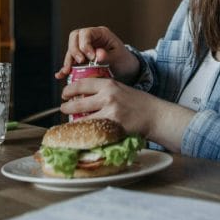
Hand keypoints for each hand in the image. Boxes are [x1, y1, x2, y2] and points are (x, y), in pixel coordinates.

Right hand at [54, 26, 139, 81]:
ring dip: (68, 60)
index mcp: (101, 33)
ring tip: (68, 71)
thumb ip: (108, 56)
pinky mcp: (81, 58)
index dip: (85, 44)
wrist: (126, 70)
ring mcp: (84, 48)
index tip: (91, 57)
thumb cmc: (124, 61)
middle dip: (74, 50)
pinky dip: (65, 67)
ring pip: (70, 49)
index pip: (86, 33)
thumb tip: (98, 54)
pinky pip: (70, 60)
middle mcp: (91, 38)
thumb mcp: (119, 58)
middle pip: (74, 38)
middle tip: (80, 62)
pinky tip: (60, 75)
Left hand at [61, 77, 194, 151]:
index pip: (82, 84)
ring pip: (83, 121)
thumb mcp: (120, 89)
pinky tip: (84, 135)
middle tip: (63, 109)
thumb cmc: (138, 103)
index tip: (64, 94)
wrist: (156, 115)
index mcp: (109, 85)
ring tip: (70, 124)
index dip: (69, 90)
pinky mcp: (114, 128)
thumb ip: (103, 92)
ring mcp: (110, 114)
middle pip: (78, 103)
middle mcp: (108, 97)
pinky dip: (87, 134)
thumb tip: (82, 97)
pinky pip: (94, 132)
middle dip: (67, 108)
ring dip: (74, 124)